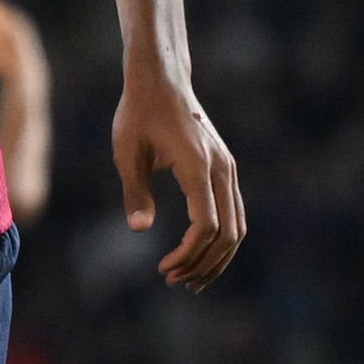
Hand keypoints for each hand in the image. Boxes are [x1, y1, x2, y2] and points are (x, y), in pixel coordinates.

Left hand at [117, 77, 243, 290]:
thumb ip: (135, 192)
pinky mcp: (225, 169)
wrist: (162, 81)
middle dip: (204, 264)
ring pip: (237, 226)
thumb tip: (139, 230)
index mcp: (198, 166)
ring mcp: (228, 169)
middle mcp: (221, 169)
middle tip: (174, 282)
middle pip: (229, 233)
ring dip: (216, 257)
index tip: (163, 268)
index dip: (188, 254)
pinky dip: (221, 239)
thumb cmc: (137, 115)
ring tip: (188, 278)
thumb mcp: (126, 152)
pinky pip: (233, 212)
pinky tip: (198, 254)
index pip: (206, 225)